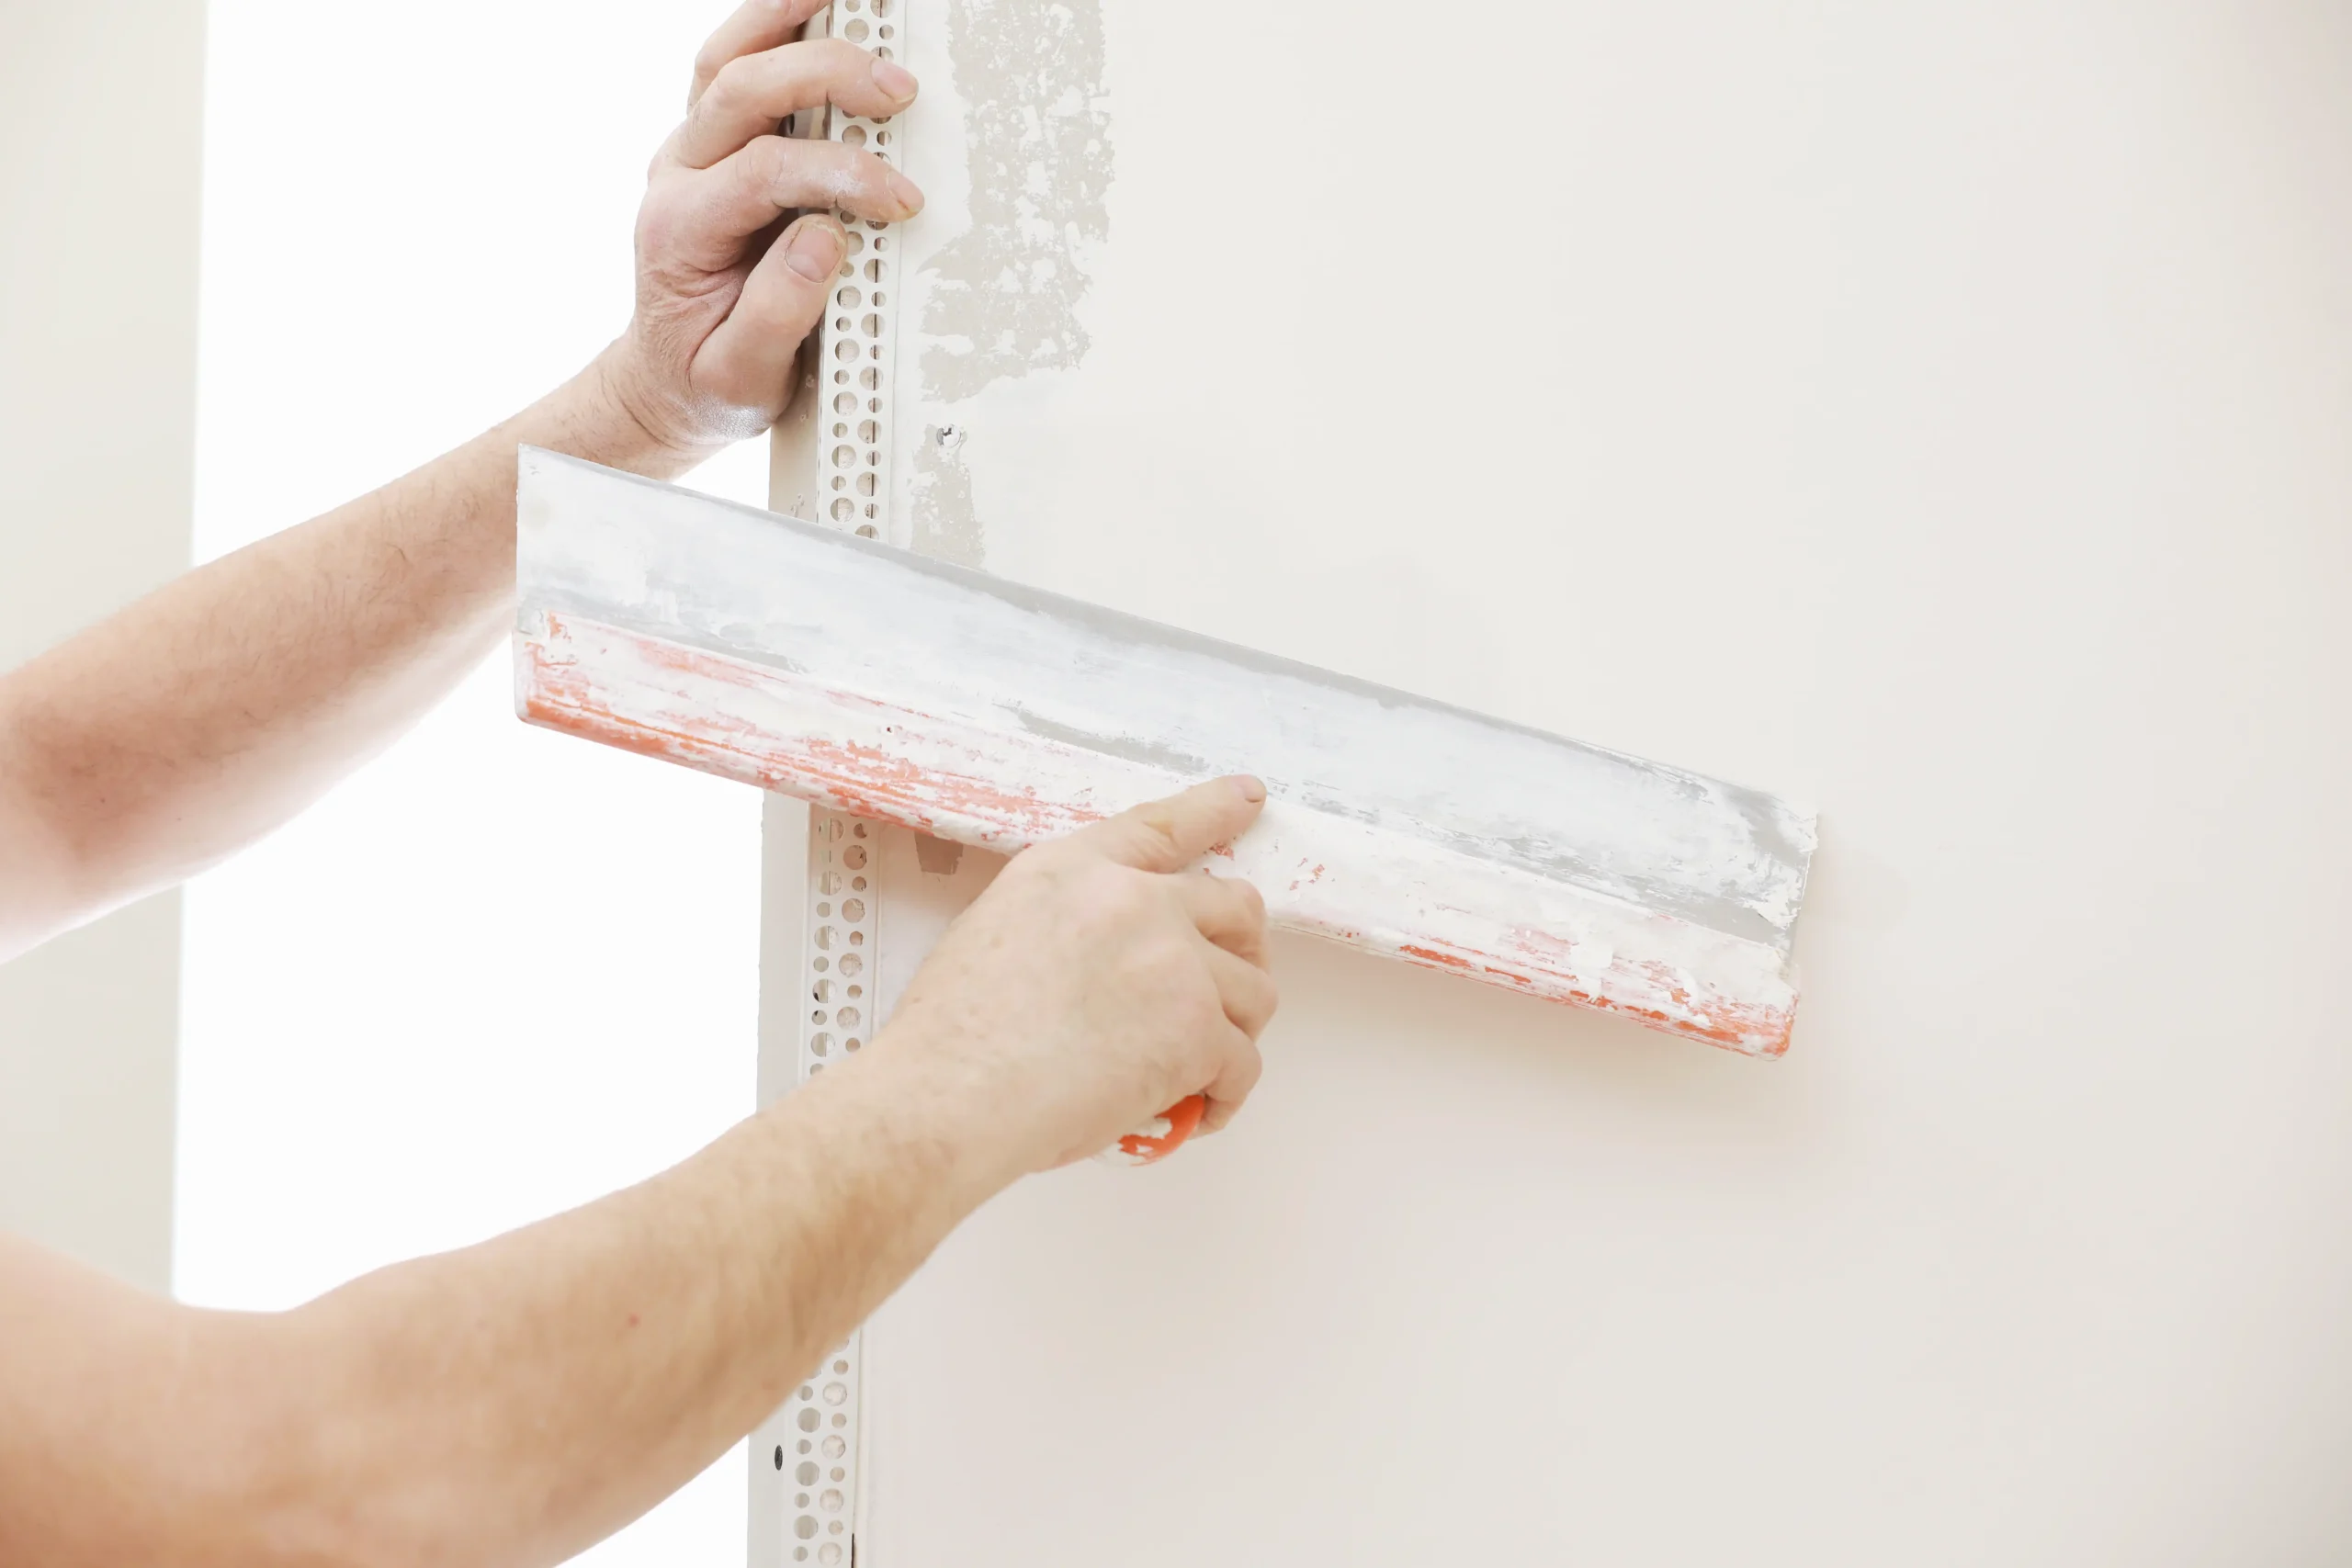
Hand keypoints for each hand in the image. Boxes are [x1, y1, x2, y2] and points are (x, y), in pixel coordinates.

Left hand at [596, 0, 925, 459]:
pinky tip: (817, 5)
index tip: (900, 201)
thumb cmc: (708, 381)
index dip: (839, 177)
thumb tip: (824, 239)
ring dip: (787, 22)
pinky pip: (732, 65)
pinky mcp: (715, 146)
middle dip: (825, 79)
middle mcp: (678, 176)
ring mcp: (692, 152)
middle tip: (898, 91)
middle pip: (739, 92)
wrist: (666, 382)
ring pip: (724, 59)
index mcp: (681, 232)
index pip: (764, 174)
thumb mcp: (740, 378)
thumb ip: (778, 313)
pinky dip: (774, 26)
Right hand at [869, 778, 1280, 1177]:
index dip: (1213, 809)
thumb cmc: (951, 1035)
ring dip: (1237, 1030)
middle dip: (1245, 948)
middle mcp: (1136, 901)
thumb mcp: (995, 927)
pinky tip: (1202, 1111)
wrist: (950, 1095)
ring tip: (1208, 1067)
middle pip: (1236, 907)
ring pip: (1254, 991)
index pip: (1161, 826)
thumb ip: (1067, 918)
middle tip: (1229, 992)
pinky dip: (1226, 1095)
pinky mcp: (1196, 1031)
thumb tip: (1107, 960)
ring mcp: (1175, 963)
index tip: (1248, 796)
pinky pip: (1243, 1063)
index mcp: (1076, 869)